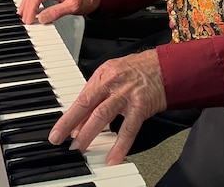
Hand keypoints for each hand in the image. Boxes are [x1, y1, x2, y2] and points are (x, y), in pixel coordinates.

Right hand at [17, 0, 100, 24]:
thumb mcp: (73, 6)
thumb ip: (56, 12)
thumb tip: (42, 18)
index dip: (31, 8)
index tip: (29, 19)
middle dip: (26, 7)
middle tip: (24, 20)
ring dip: (27, 4)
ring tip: (23, 15)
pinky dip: (32, 2)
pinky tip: (30, 9)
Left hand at [48, 49, 166, 165]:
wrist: (165, 65)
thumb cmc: (139, 70)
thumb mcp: (113, 75)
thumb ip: (96, 96)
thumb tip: (79, 122)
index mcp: (103, 75)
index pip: (82, 98)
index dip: (69, 117)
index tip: (58, 132)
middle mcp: (113, 83)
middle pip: (87, 105)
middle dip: (71, 124)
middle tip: (60, 140)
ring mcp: (126, 95)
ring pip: (103, 115)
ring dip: (89, 133)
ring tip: (80, 148)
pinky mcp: (141, 106)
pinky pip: (129, 128)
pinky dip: (120, 145)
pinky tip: (113, 157)